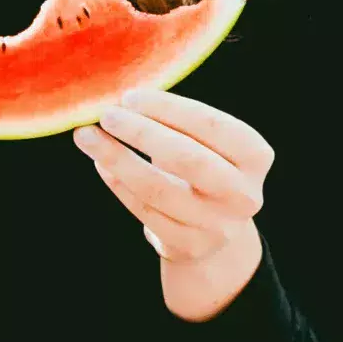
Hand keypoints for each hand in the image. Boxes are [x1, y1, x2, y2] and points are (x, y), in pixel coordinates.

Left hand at [74, 87, 272, 320]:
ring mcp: (216, 225)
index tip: (130, 96)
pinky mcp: (188, 246)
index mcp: (255, 157)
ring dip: (116, 158)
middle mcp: (243, 194)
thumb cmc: (207, 167)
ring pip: (157, 189)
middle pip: (187, 159)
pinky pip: (143, 210)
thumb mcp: (210, 144)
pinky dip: (118, 184)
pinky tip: (102, 164)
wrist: (218, 233)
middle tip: (107, 115)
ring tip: (87, 137)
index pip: (212, 125)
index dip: (168, 108)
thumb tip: (124, 98)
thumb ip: (179, 122)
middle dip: (142, 132)